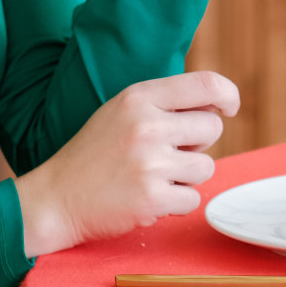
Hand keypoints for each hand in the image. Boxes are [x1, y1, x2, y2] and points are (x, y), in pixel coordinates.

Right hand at [13, 70, 239, 256]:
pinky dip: (176, 203)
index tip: (229, 108)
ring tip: (154, 176)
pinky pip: (193, 198)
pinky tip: (148, 196)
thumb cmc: (95, 153)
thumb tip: (219, 104)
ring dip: (186, 176)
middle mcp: (147, 126)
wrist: (56, 198)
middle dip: (198, 143)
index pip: (206, 84)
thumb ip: (166, 103)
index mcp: (139, 97)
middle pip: (212, 128)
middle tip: (168, 152)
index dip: (227, 95)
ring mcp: (150, 164)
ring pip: (206, 166)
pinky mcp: (152, 199)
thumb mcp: (123, 110)